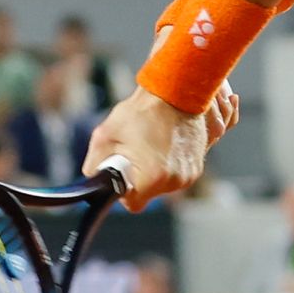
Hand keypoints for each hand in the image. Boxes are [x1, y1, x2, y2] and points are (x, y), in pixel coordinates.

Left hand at [83, 82, 239, 210]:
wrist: (178, 88)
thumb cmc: (142, 109)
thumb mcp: (106, 135)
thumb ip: (94, 164)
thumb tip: (94, 180)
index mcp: (154, 177)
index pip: (133, 204)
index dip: (124, 191)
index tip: (122, 174)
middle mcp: (177, 180)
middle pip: (150, 192)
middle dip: (140, 175)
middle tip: (136, 149)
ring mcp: (192, 172)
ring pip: (165, 182)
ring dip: (156, 166)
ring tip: (152, 140)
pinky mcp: (200, 161)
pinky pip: (181, 169)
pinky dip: (172, 159)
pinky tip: (166, 140)